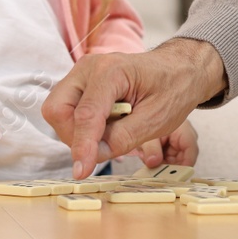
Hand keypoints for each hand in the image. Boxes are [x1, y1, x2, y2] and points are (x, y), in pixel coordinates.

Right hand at [42, 38, 225, 178]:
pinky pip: (67, 110)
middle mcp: (89, 67)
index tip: (81, 171)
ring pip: (58, 111)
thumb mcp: (156, 119)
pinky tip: (106, 125)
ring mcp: (82, 73)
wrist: (179, 69)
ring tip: (112, 131)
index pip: (85, 114)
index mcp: (112, 70)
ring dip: (78, 132)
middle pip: (57, 110)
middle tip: (103, 146)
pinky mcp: (81, 83)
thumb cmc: (173, 87)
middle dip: (74, 136)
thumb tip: (93, 156)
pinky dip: (80, 125)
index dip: (82, 146)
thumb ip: (122, 138)